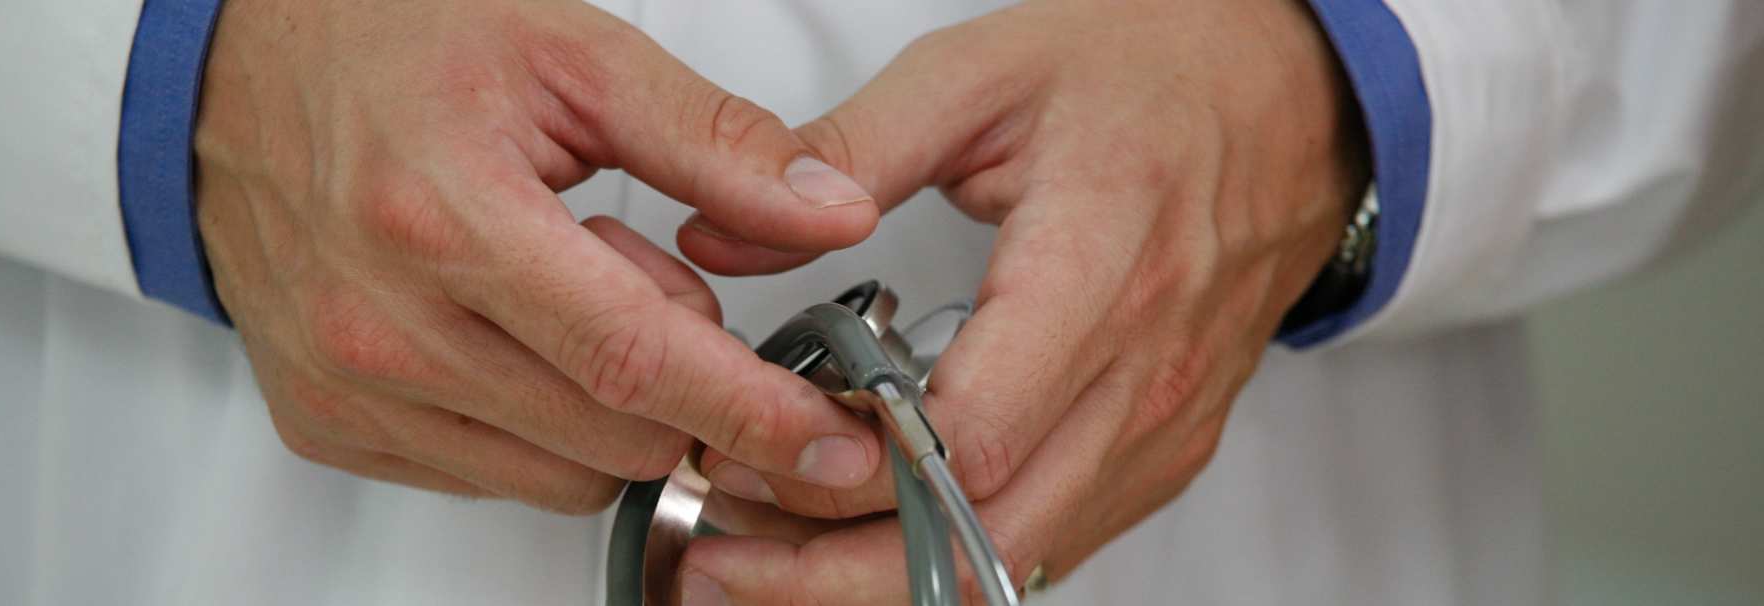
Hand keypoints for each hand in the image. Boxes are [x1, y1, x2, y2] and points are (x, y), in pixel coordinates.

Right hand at [194, 0, 889, 512]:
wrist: (232, 80)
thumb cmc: (390, 48)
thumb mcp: (571, 56)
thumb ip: (714, 142)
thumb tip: (831, 211)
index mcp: (444, 217)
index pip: (631, 357)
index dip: (747, 409)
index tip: (829, 436)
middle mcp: (382, 322)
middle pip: (609, 432)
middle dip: (688, 389)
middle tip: (662, 284)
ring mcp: (346, 386)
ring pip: (559, 473)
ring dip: (612, 408)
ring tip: (570, 289)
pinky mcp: (325, 423)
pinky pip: (489, 475)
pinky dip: (541, 426)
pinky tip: (516, 333)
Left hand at [678, 0, 1369, 599]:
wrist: (1294, 101)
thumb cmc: (1152, 75)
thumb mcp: (981, 72)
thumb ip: (847, 150)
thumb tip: (722, 231)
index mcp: (1098, 270)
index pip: (971, 437)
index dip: (847, 474)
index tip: (745, 456)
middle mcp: (1143, 375)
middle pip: (981, 537)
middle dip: (836, 573)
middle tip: (719, 558)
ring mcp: (1161, 429)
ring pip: (1012, 565)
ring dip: (882, 579)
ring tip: (766, 556)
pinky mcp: (1162, 455)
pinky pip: (1049, 544)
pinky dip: (951, 559)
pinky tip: (866, 535)